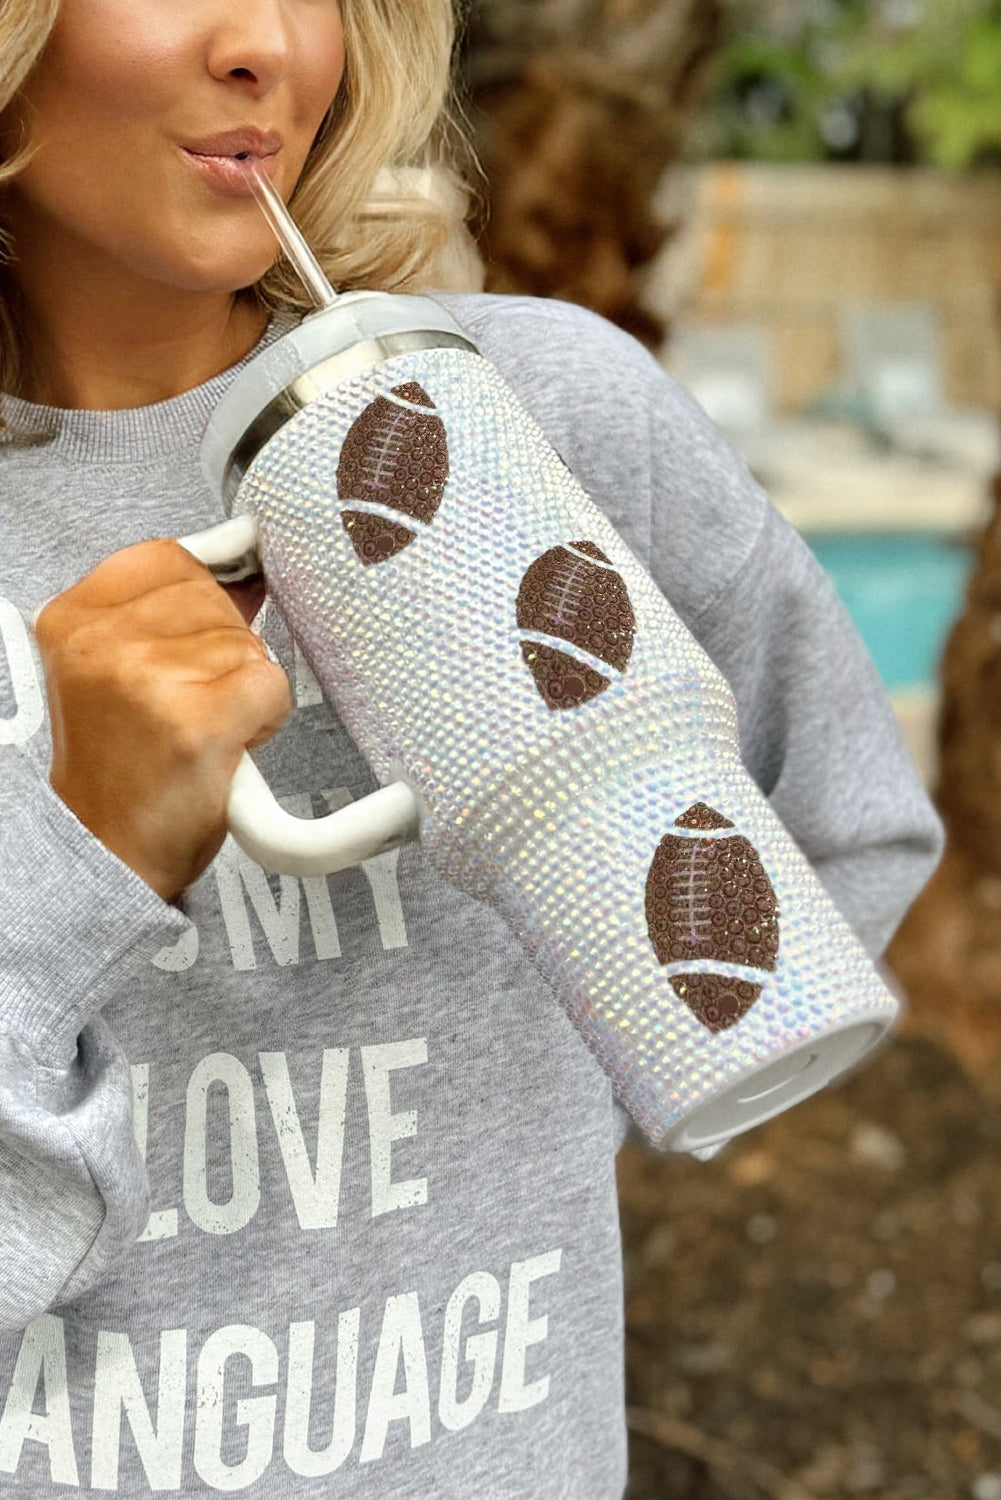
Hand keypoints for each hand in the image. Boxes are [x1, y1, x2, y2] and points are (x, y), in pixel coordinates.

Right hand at [35, 539, 291, 901]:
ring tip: (206, 731)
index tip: (206, 633)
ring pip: (248, 646)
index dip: (206, 591)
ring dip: (245, 690)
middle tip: (195, 706)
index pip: (169, 558)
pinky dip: (268, 719)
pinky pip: (271, 687)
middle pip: (215, 599)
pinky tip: (232, 746)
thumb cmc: (121, 769)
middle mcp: (102, 642)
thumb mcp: (120, 673)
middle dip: (225, 652)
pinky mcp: (196, 722)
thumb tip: (247, 569)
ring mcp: (147, 679)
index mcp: (73, 620)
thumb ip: (173, 616)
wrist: (105, 857)